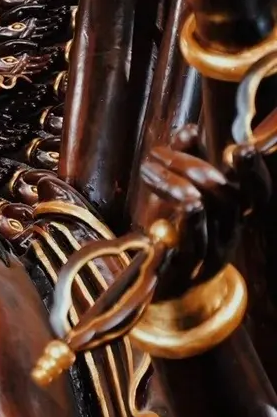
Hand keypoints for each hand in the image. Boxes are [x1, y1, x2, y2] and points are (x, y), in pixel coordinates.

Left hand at [139, 126, 267, 297]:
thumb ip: (186, 160)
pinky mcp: (179, 275)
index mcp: (234, 216)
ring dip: (180, 197)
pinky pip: (179, 257)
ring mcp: (205, 259)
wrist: (166, 285)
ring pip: (202, 227)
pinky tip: (160, 227)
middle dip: (196, 172)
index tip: (242, 148)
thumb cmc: (175, 230)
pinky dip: (171, 240)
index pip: (256, 195)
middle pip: (224, 201)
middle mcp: (227, 237)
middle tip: (164, 154)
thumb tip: (189, 130)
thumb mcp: (179, 192)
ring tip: (164, 179)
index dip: (253, 173)